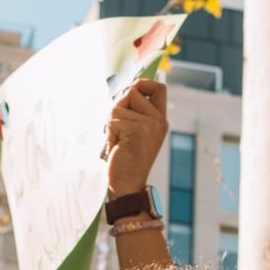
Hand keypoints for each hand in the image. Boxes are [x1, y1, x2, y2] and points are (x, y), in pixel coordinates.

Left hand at [106, 80, 167, 195]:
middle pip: (133, 91)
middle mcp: (158, 120)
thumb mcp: (134, 132)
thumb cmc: (126, 160)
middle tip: (120, 131)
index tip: (132, 91)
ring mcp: (149, 124)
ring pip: (119, 105)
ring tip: (119, 142)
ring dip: (112, 124)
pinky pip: (113, 120)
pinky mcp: (137, 129)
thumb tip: (125, 89)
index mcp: (160, 120)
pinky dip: (109, 134)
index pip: (159, 87)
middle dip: (119, 107)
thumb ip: (134, 111)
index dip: (143, 83)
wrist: (127, 186)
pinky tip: (117, 148)